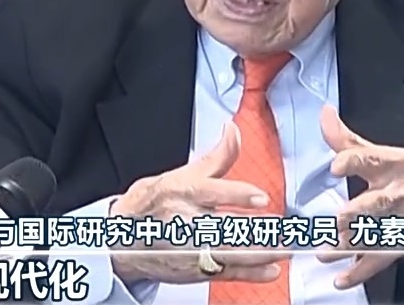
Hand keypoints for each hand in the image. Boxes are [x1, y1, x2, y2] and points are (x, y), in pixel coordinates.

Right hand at [109, 123, 288, 284]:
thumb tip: (234, 130)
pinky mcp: (194, 270)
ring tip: (283, 249)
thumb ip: (216, 157)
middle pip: (225, 227)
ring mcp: (190, 249)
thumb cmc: (151, 205)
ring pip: (229, 253)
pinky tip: (270, 270)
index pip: (212, 192)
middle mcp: (186, 222)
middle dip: (257, 231)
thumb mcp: (180, 174)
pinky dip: (250, 274)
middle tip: (281, 229)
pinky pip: (226, 273)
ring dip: (259, 253)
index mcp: (183, 193)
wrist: (120, 241)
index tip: (261, 198)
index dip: (237, 195)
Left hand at [317, 105, 403, 289]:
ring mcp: (403, 220)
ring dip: (354, 245)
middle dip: (360, 211)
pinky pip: (382, 259)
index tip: (336, 165)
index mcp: (393, 164)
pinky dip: (361, 271)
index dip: (354, 160)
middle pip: (380, 202)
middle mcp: (399, 192)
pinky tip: (341, 277)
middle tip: (340, 219)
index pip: (372, 158)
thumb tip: (324, 114)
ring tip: (328, 252)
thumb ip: (348, 140)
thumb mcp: (385, 151)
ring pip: (379, 234)